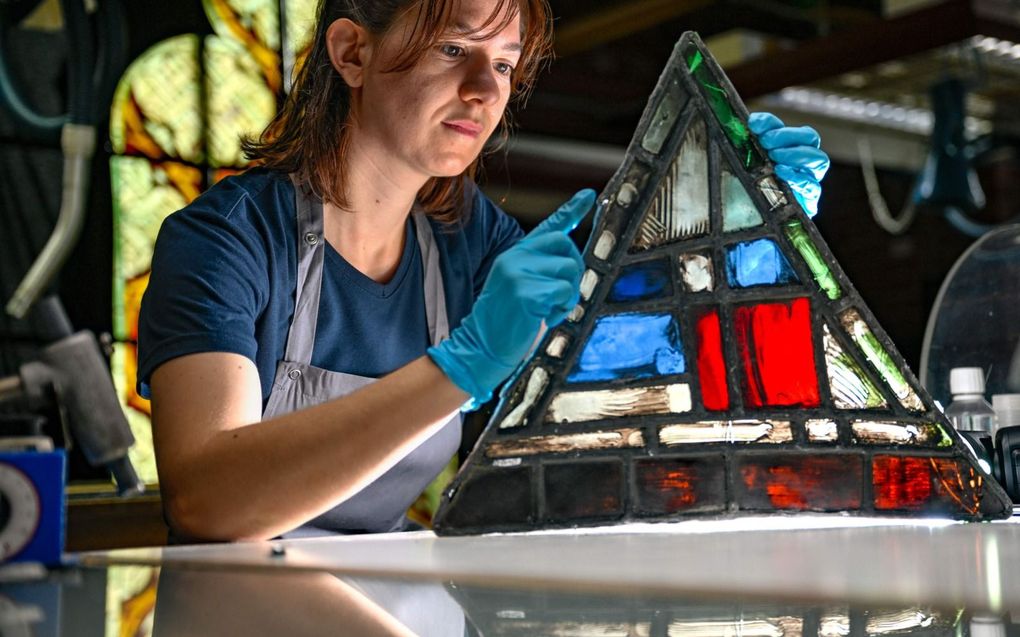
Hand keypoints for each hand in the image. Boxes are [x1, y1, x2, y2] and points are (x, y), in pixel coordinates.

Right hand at [428, 190, 594, 408]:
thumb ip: (541, 270)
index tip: (588, 195)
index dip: (571, 209)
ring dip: (568, 295)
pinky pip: (563, 292)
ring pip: (569, 270)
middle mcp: (515, 257)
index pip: (549, 226)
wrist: (480, 347)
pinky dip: (561, 309)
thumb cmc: (505, 323)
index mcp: (515, 255)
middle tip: (562, 295)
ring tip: (549, 311)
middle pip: (565, 245)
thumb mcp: (521, 288)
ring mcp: (518, 272)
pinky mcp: (525, 291)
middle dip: (573, 270)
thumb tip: (571, 262)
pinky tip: (545, 318)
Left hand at [748, 112, 828, 216]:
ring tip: (775, 157)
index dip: (773, 123)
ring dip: (796, 154)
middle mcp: (803, 163)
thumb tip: (745, 125)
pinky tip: (782, 173)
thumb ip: (746, 146)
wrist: (744, 225)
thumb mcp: (742, 166)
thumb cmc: (743, 191)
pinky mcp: (808, 203)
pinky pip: (813, 188)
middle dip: (787, 135)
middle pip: (810, 138)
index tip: (753, 124)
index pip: (787, 126)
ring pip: (819, 160)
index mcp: (789, 149)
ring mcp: (809, 182)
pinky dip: (798, 178)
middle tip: (766, 142)